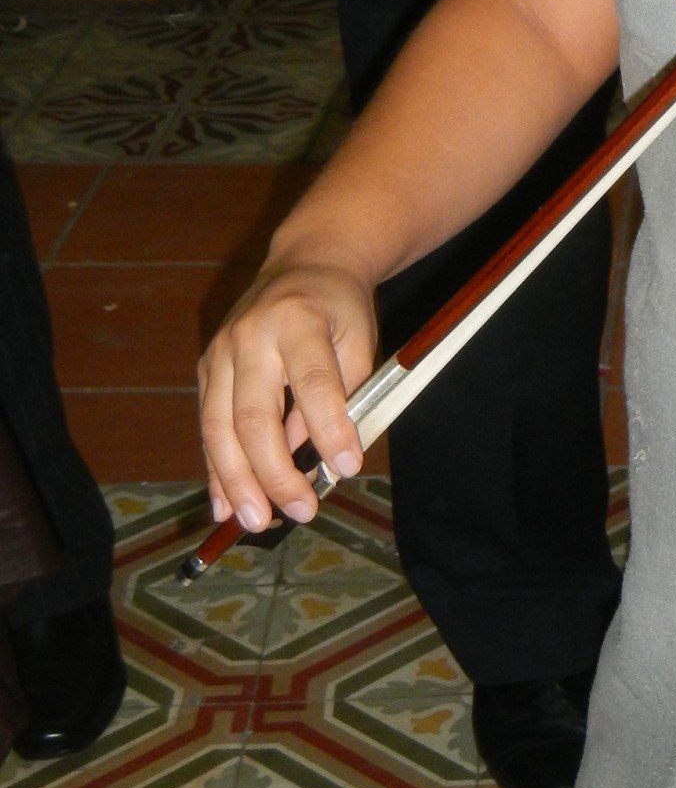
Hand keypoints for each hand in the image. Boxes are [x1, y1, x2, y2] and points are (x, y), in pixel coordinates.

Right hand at [198, 255, 377, 533]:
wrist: (303, 264)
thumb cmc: (339, 311)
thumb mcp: (359, 341)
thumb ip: (343, 396)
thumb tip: (318, 459)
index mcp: (299, 321)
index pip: (313, 382)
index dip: (329, 428)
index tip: (348, 467)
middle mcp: (249, 336)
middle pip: (254, 415)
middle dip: (274, 472)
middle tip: (301, 512)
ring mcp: (219, 353)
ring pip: (220, 428)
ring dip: (237, 482)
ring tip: (257, 522)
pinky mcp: (205, 370)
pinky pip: (208, 428)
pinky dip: (216, 470)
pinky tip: (224, 506)